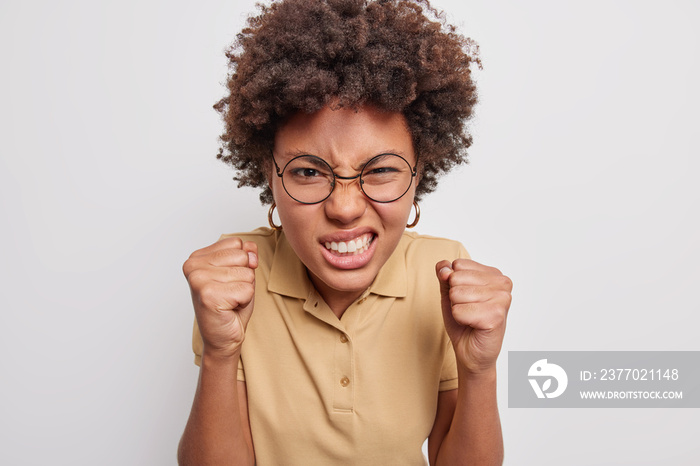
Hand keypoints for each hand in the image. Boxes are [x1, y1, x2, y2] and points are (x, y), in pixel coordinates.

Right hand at [183, 237, 257, 359]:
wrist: (222, 338)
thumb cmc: (230, 306)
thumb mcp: (241, 273)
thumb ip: (246, 255)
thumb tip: (251, 250)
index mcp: (197, 257)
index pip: (236, 243)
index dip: (242, 263)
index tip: (229, 280)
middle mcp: (193, 266)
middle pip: (242, 256)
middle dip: (244, 277)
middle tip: (230, 293)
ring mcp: (199, 280)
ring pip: (247, 274)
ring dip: (245, 290)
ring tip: (230, 301)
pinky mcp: (208, 295)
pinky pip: (247, 290)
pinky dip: (244, 301)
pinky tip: (230, 308)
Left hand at [436, 259, 511, 374]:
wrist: (471, 352)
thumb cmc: (464, 321)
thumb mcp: (450, 293)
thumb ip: (445, 275)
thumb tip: (444, 268)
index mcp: (494, 273)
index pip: (458, 265)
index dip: (453, 284)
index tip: (466, 299)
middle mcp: (502, 283)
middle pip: (456, 278)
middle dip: (454, 297)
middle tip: (468, 311)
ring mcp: (502, 299)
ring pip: (457, 294)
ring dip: (457, 310)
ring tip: (471, 318)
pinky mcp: (496, 316)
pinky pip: (459, 311)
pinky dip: (460, 320)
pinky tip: (473, 325)